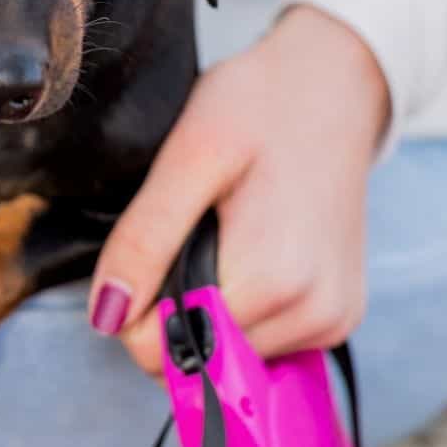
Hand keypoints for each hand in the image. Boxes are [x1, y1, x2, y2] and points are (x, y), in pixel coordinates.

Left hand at [87, 5, 390, 374]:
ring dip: (208, 308)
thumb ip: (144, 239)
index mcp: (271, 281)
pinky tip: (249, 253)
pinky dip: (241, 310)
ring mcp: (332, 322)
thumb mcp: (187, 157)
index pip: (163, 353)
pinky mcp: (340, 318)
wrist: (336, 86)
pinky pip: (264, 344)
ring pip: (228, 358)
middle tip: (193, 232)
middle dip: (173, 307)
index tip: (152, 249)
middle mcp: (312, 315)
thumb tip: (107, 316)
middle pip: (197, 360)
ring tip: (225, 235)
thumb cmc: (260, 106)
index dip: (136, 309)